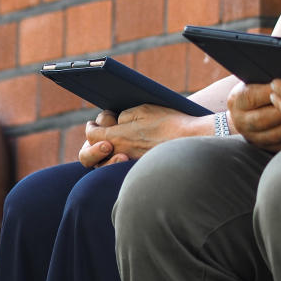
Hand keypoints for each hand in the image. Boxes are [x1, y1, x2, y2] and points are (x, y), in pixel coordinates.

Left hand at [82, 104, 214, 162]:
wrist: (191, 142)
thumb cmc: (170, 123)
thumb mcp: (144, 109)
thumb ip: (124, 115)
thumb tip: (116, 121)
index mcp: (119, 137)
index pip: (92, 136)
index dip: (92, 127)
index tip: (98, 123)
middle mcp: (121, 154)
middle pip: (89, 156)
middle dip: (91, 146)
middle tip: (102, 136)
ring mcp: (128, 166)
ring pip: (103, 166)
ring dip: (103, 155)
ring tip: (113, 144)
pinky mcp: (138, 172)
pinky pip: (118, 171)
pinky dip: (117, 161)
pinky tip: (127, 151)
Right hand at [227, 80, 280, 150]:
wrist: (245, 108)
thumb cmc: (256, 86)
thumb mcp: (255, 79)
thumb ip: (266, 78)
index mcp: (236, 100)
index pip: (253, 97)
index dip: (272, 92)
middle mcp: (240, 120)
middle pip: (263, 119)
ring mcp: (251, 136)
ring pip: (274, 135)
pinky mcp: (263, 147)